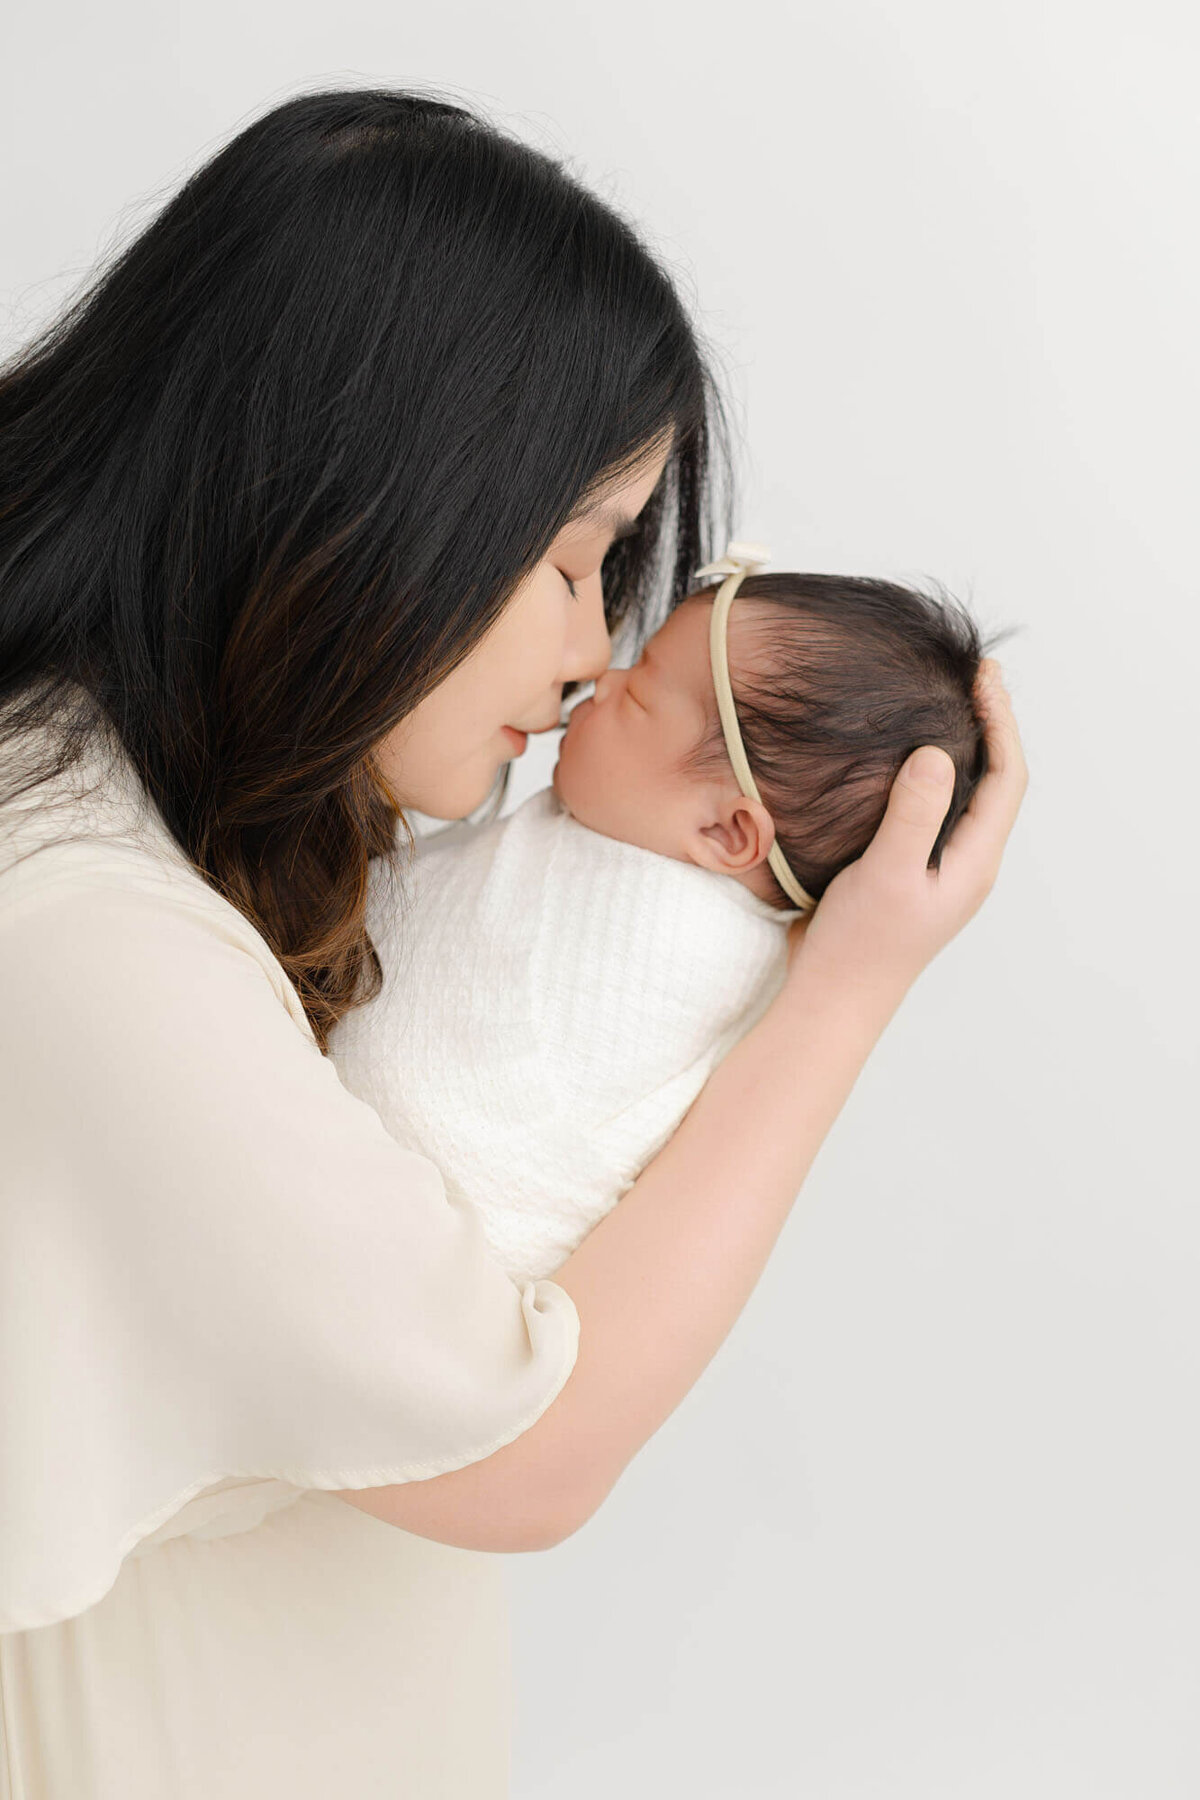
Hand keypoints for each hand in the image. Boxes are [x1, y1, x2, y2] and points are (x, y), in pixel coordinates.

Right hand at [785, 660, 1026, 1001]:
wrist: (834, 998)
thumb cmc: (860, 945)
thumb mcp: (886, 873)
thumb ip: (914, 814)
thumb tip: (938, 754)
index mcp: (974, 861)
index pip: (1008, 777)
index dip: (1002, 722)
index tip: (984, 677)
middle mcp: (967, 862)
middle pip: (997, 781)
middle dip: (992, 725)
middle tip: (973, 677)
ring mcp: (940, 868)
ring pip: (968, 795)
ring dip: (966, 747)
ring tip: (949, 704)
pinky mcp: (911, 871)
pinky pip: (936, 810)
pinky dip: (933, 773)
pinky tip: (906, 759)